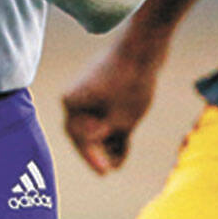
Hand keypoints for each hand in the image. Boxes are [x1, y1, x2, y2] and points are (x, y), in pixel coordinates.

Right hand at [60, 41, 162, 174]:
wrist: (145, 45)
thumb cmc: (131, 83)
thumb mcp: (120, 120)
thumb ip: (108, 140)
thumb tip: (102, 156)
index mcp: (72, 103)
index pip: (79, 139)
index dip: (92, 158)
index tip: (105, 173)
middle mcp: (76, 97)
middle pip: (84, 133)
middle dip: (99, 151)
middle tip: (111, 169)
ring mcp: (91, 92)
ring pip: (96, 125)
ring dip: (107, 143)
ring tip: (118, 161)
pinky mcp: (106, 90)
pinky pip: (105, 116)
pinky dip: (113, 131)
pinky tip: (123, 150)